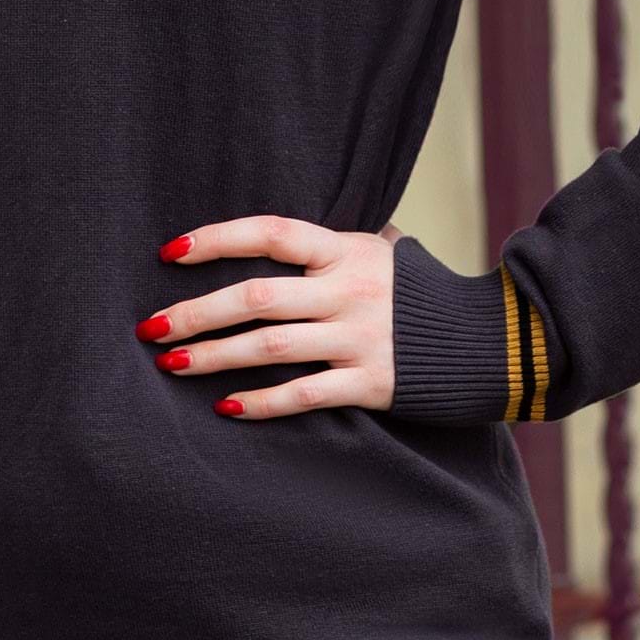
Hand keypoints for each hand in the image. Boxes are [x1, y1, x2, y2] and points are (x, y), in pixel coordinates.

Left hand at [138, 216, 407, 419]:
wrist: (489, 340)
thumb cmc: (421, 293)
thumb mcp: (383, 251)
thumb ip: (333, 245)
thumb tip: (279, 233)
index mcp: (345, 250)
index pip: (269, 233)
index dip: (216, 239)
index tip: (169, 252)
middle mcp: (348, 291)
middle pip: (256, 297)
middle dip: (195, 312)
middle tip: (150, 327)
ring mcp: (359, 338)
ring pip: (269, 347)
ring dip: (213, 356)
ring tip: (170, 363)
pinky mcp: (370, 383)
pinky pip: (303, 394)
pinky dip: (261, 402)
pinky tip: (225, 406)